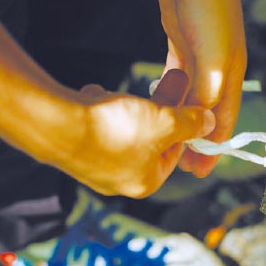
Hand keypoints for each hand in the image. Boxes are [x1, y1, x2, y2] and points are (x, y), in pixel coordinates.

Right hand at [44, 73, 214, 197]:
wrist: (56, 125)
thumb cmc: (115, 128)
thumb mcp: (166, 122)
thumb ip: (191, 123)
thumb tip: (209, 123)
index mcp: (145, 182)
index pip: (175, 151)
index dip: (183, 122)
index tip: (185, 98)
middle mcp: (119, 181)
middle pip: (149, 140)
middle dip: (155, 110)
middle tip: (164, 83)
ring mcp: (93, 168)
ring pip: (121, 129)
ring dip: (126, 107)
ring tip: (117, 96)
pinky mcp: (72, 151)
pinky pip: (96, 125)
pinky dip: (99, 108)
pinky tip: (94, 98)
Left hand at [155, 0, 245, 176]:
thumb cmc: (206, 4)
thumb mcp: (208, 57)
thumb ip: (207, 94)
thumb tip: (207, 131)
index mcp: (231, 75)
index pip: (223, 122)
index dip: (210, 149)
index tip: (196, 173)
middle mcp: (220, 67)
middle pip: (207, 113)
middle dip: (194, 139)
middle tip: (175, 164)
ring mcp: (202, 51)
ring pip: (191, 95)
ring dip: (181, 116)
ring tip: (165, 138)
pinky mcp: (183, 37)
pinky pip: (177, 73)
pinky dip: (170, 90)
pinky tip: (156, 99)